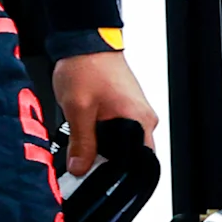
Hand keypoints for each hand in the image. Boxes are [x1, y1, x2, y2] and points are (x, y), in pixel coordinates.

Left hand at [50, 50, 158, 175]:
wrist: (84, 42)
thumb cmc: (86, 67)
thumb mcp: (78, 109)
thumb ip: (81, 142)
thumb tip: (81, 167)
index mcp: (139, 121)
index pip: (139, 163)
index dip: (116, 174)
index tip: (95, 179)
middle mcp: (143, 119)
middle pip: (128, 155)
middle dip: (104, 162)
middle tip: (81, 164)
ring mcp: (135, 113)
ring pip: (120, 143)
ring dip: (100, 148)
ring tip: (79, 146)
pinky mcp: (124, 108)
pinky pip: (115, 131)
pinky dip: (99, 136)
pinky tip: (82, 134)